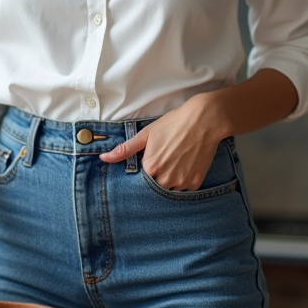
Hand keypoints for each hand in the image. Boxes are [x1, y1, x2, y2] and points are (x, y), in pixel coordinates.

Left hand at [98, 94, 228, 189]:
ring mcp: (182, 181)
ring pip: (171, 187)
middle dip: (158, 175)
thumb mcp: (146, 134)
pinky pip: (186, 187)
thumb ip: (125, 149)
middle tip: (167, 157)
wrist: (203, 120)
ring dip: (171, 178)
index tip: (153, 158)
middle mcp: (165, 178)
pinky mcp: (196, 182)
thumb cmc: (173, 124)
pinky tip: (187, 163)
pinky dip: (185, 178)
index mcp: (150, 167)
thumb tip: (103, 158)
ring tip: (177, 159)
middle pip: (156, 184)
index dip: (146, 168)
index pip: (142, 177)